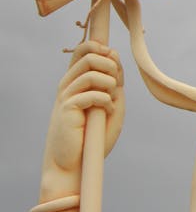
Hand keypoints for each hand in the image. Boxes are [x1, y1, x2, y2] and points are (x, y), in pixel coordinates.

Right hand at [44, 40, 125, 175]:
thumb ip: (115, 78)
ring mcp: (66, 94)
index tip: (114, 66)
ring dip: (109, 84)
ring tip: (111, 100)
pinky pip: (92, 94)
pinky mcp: (66, 108)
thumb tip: (112, 53)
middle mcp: (69, 83)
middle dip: (111, 66)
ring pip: (91, 72)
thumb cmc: (96, 133)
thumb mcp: (113, 100)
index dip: (103, 49)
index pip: (85, 48)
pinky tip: (106, 112)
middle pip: (89, 54)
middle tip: (115, 85)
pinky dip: (106, 101)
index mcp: (77, 78)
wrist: (79, 163)